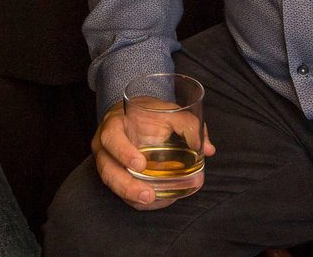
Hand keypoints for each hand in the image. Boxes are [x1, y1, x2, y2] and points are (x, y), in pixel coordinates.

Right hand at [91, 101, 215, 210]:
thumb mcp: (166, 111)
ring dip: (131, 196)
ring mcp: (107, 163)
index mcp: (114, 124)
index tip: (141, 165)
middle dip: (125, 185)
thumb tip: (207, 148)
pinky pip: (122, 193)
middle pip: (107, 169)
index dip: (123, 152)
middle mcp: (105, 146)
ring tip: (152, 201)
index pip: (111, 137)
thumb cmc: (148, 114)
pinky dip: (136, 200)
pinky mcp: (116, 177)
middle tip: (148, 195)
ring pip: (113, 185)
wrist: (133, 116)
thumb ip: (187, 124)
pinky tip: (156, 201)